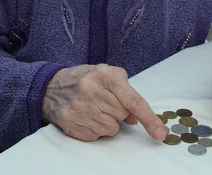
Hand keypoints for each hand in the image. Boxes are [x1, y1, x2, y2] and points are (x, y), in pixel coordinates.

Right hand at [42, 64, 166, 141]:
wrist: (51, 87)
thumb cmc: (85, 79)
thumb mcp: (106, 75)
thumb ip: (125, 91)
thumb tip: (135, 118)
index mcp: (105, 75)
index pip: (132, 100)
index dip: (149, 118)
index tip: (160, 132)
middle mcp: (92, 90)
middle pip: (122, 115)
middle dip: (117, 111)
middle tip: (103, 101)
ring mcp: (80, 108)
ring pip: (111, 128)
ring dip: (106, 121)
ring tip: (92, 108)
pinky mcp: (72, 123)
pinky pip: (96, 135)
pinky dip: (94, 128)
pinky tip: (84, 115)